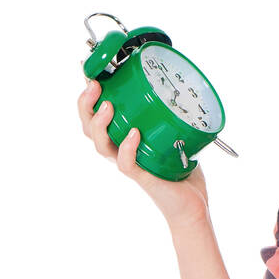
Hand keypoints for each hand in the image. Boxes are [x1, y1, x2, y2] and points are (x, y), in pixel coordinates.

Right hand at [77, 77, 210, 229]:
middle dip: (85, 105)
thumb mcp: (176, 135)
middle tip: (94, 85)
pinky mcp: (142, 178)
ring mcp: (130, 164)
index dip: (88, 96)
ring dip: (100, 123)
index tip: (89, 73)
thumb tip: (182, 86)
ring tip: (107, 106)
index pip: (96, 115)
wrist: (192, 205)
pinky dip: (127, 148)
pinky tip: (133, 134)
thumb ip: (172, 114)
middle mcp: (121, 151)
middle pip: (88, 128)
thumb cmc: (182, 171)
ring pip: (100, 145)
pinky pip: (126, 164)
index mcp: (123, 138)